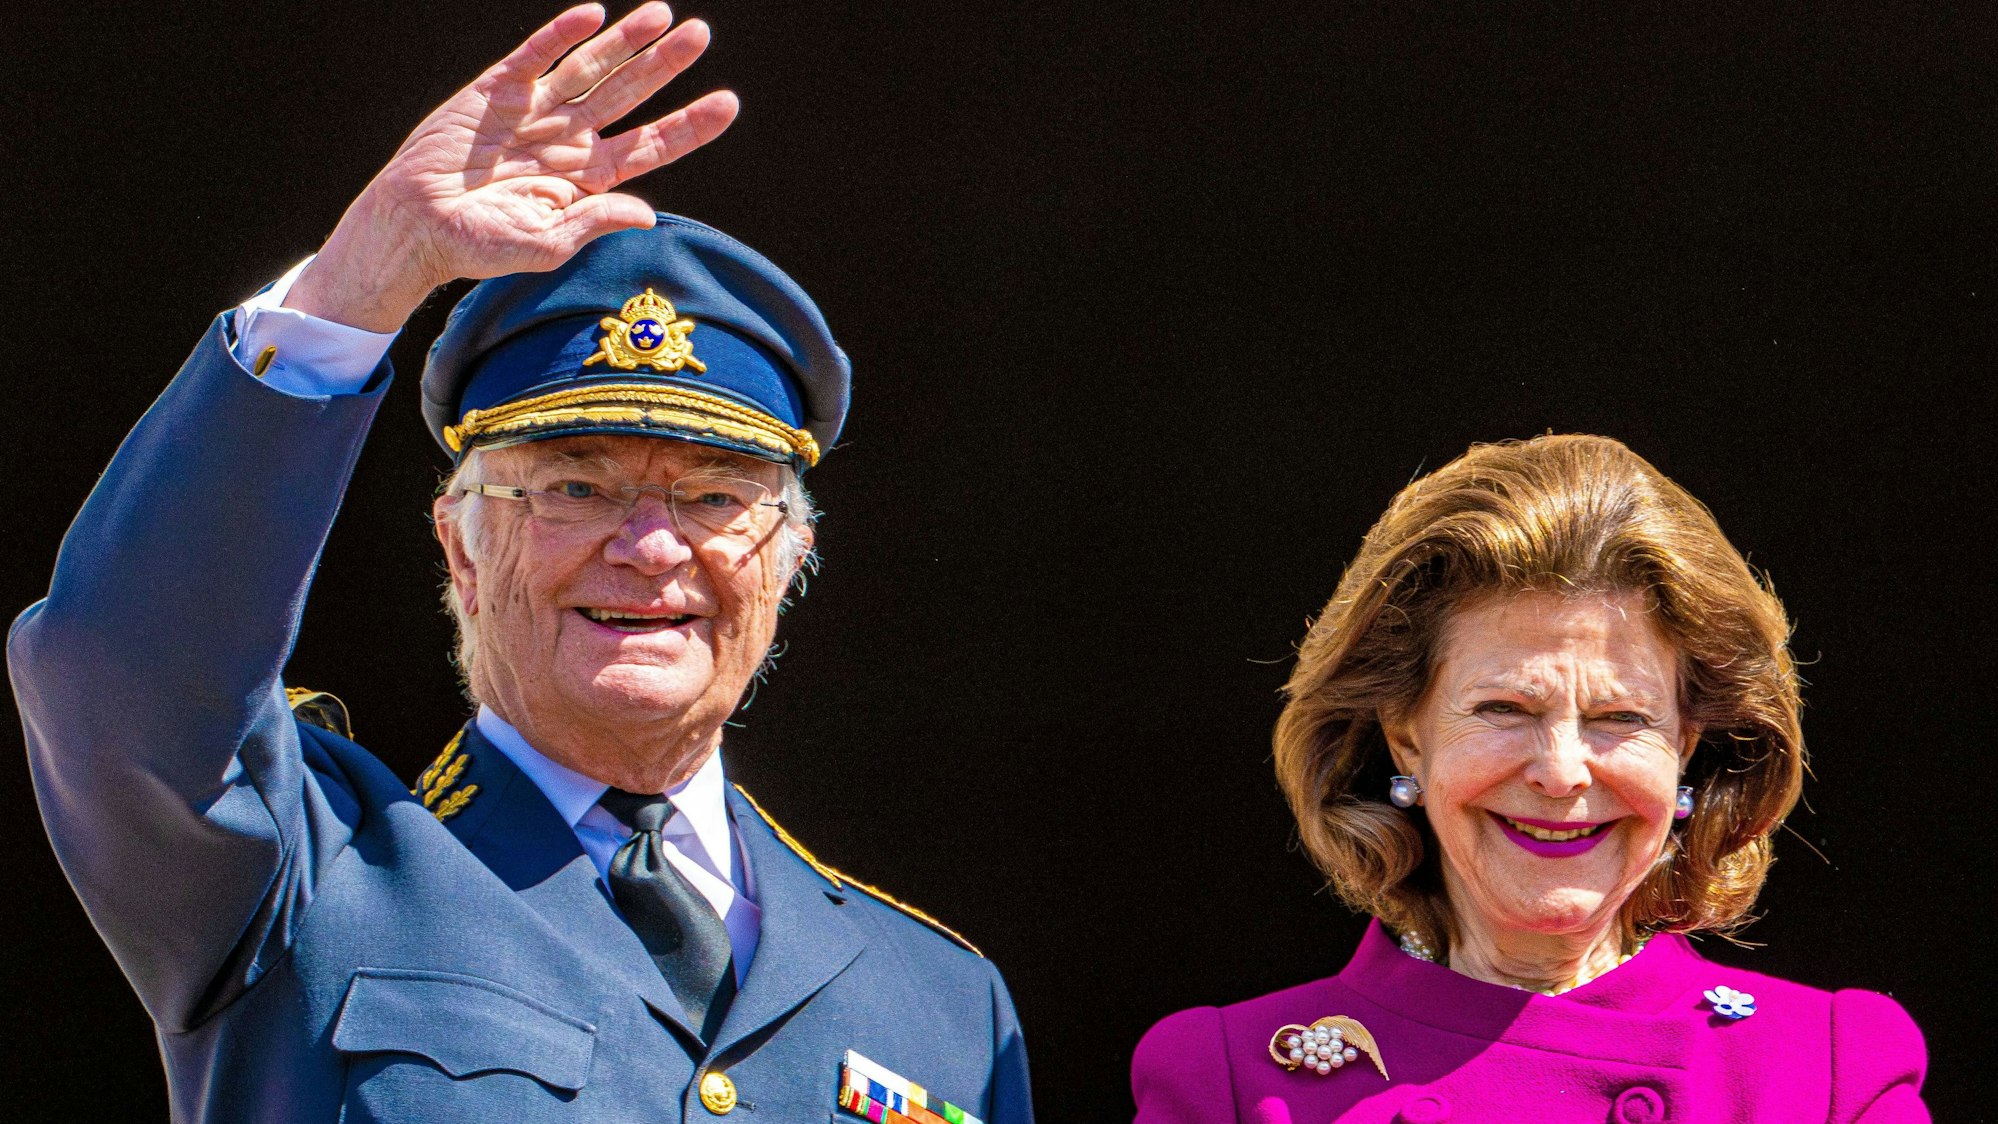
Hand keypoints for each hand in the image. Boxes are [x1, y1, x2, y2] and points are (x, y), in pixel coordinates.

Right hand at [287, 2, 737, 332]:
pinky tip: (593, 14)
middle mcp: (569, 139)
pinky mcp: (495, 90)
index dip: (690, 125)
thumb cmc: (477, 245)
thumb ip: (595, 222)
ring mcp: (535, 111)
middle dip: (665, 65)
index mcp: (588, 178)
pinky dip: (561, 33)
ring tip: (662, 15)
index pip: (651, 144)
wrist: (413, 224)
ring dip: (625, 41)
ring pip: (590, 67)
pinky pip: (535, 55)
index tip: (728, 103)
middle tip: (701, 35)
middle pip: (630, 94)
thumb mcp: (544, 245)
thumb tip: (648, 213)